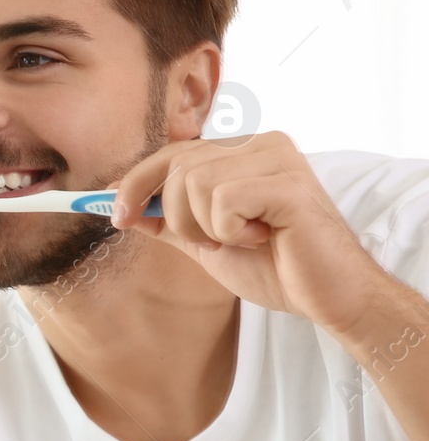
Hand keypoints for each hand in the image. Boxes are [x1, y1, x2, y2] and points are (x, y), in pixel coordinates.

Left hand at [110, 132, 387, 333]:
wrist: (325, 297)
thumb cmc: (274, 266)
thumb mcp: (205, 240)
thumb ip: (166, 218)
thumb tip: (116, 202)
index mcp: (244, 151)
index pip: (172, 153)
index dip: (135, 182)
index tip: (114, 214)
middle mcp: (262, 143)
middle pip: (176, 167)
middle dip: (177, 216)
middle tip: (212, 242)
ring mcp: (278, 157)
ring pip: (194, 184)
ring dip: (207, 227)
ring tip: (246, 239)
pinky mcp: (288, 182)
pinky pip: (222, 201)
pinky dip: (230, 231)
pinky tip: (263, 238)